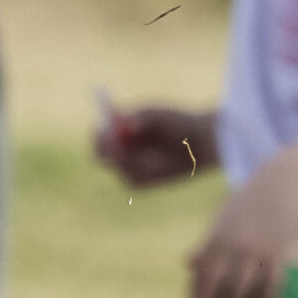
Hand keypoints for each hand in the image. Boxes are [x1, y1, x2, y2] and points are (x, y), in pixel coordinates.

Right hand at [95, 104, 215, 186]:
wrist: (199, 141)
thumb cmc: (177, 122)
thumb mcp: (160, 115)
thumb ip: (140, 117)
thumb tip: (124, 126)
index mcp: (117, 128)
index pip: (97, 133)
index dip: (99, 134)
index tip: (109, 132)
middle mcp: (116, 148)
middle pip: (99, 154)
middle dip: (110, 151)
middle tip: (123, 148)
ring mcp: (125, 167)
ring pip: (119, 167)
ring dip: (136, 159)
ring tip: (161, 149)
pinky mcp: (137, 183)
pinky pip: (133, 178)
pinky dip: (147, 170)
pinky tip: (163, 163)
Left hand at [190, 155, 297, 297]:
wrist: (286, 178)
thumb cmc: (253, 199)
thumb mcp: (224, 217)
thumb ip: (206, 243)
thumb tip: (184, 262)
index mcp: (217, 236)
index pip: (199, 276)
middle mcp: (233, 244)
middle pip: (217, 286)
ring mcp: (257, 247)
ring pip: (243, 288)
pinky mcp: (280, 248)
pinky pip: (272, 282)